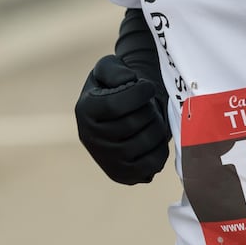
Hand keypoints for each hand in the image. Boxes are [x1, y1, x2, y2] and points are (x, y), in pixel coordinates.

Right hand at [74, 55, 169, 184]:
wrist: (116, 116)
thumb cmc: (114, 88)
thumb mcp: (108, 69)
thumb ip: (114, 69)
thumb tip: (128, 81)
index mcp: (85, 111)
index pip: (116, 105)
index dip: (140, 92)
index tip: (146, 86)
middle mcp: (91, 138)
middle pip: (134, 124)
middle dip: (149, 108)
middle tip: (147, 105)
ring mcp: (107, 160)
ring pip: (146, 142)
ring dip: (157, 126)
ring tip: (150, 120)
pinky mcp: (124, 175)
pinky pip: (153, 163)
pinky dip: (160, 148)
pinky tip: (152, 136)